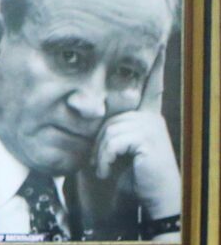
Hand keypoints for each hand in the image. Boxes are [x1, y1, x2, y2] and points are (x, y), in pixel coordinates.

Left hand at [92, 49, 181, 221]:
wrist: (149, 200)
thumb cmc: (127, 180)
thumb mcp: (111, 152)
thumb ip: (106, 133)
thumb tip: (85, 111)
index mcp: (144, 117)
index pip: (149, 86)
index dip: (154, 66)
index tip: (160, 44)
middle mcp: (149, 116)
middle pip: (108, 117)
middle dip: (98, 145)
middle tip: (103, 166)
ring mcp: (150, 125)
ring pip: (108, 130)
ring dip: (99, 155)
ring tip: (106, 170)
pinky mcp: (148, 136)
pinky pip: (112, 140)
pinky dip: (104, 159)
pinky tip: (108, 171)